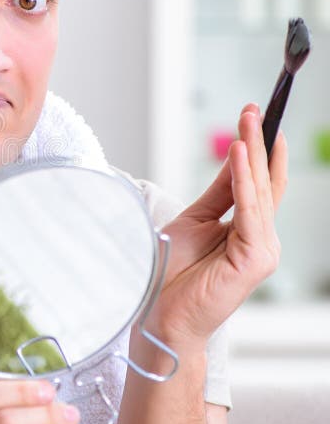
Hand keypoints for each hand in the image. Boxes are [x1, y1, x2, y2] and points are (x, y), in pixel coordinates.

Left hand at [145, 102, 287, 349]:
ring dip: (252, 153)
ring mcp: (262, 251)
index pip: (261, 184)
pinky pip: (249, 212)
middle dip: (258, 142)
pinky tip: (239, 154)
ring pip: (258, 192)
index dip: (260, 149)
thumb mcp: (197, 219)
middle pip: (263, 182)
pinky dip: (244, 182)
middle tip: (254, 108)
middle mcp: (262, 240)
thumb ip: (220, 193)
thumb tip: (234, 158)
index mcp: (249, 231)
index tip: (256, 115)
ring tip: (248, 120)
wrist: (161, 315)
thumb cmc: (174, 272)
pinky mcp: (254, 260)